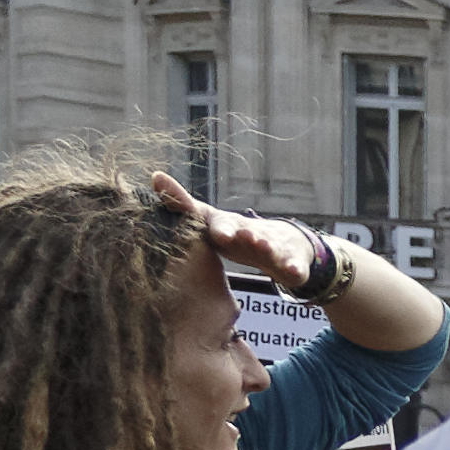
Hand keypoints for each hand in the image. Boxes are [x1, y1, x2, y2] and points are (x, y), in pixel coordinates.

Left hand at [149, 172, 320, 302]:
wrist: (281, 242)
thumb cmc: (233, 233)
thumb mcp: (209, 221)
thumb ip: (183, 204)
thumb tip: (155, 175)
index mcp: (228, 226)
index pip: (221, 225)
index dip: (221, 229)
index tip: (220, 234)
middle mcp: (251, 232)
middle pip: (249, 233)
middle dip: (246, 234)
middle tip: (243, 236)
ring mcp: (272, 246)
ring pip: (271, 247)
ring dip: (268, 248)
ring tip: (266, 249)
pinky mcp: (290, 261)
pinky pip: (292, 266)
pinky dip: (294, 269)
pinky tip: (293, 274)